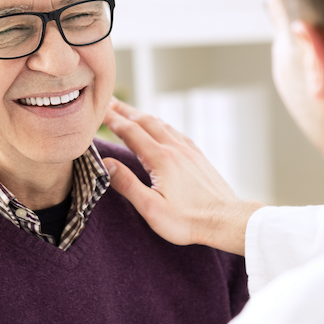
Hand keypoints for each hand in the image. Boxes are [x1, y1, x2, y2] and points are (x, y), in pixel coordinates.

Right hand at [102, 99, 264, 254]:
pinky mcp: (198, 157)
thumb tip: (106, 163)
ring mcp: (189, 151)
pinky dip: (161, 125)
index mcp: (161, 159)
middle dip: (125, 110)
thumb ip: (127, 184)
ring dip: (143, 116)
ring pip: (162, 125)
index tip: (98, 110)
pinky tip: (161, 128)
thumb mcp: (151, 208)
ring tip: (130, 112)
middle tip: (108, 102)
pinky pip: (176, 133)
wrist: (226, 219)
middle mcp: (175, 148)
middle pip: (145, 121)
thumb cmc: (188, 220)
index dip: (112, 119)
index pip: (130, 131)